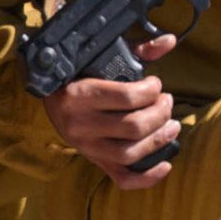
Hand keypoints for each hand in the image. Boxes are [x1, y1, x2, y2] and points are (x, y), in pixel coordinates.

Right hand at [44, 30, 176, 186]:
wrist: (48, 97)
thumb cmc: (80, 74)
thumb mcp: (102, 57)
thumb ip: (137, 50)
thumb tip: (169, 41)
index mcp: (80, 95)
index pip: (127, 98)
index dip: (151, 91)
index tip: (156, 84)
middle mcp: (81, 125)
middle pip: (133, 126)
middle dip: (159, 113)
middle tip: (167, 102)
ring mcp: (87, 147)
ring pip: (130, 153)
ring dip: (158, 140)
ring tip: (172, 126)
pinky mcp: (94, 161)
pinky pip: (122, 178)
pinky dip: (147, 178)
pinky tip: (165, 165)